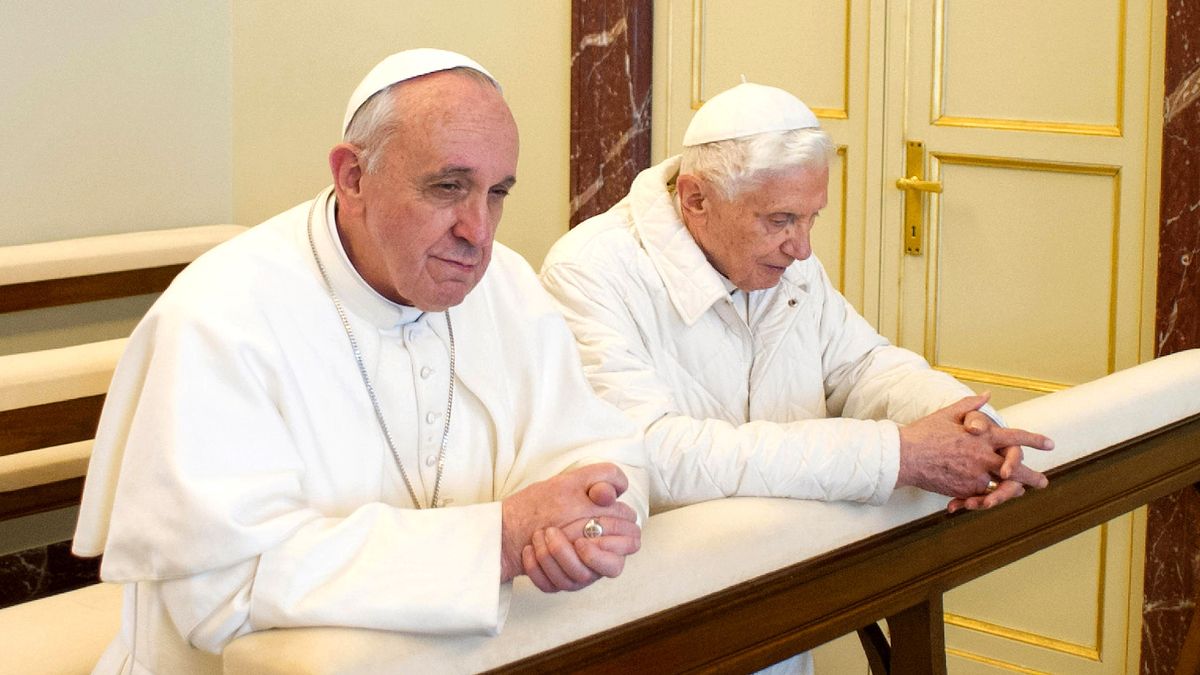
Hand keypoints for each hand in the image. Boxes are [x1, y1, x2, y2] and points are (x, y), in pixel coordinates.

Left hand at [500, 463, 637, 582]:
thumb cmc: (547, 500)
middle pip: (608, 569)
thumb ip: (602, 477)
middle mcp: (600, 556)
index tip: (583, 536)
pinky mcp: (558, 583)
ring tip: (537, 536)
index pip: (631, 544)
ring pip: (576, 579)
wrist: (510, 521)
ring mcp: (580, 573)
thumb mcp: (573, 481)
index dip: (610, 544)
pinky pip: (552, 585)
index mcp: (611, 532)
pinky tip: (529, 550)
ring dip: (552, 556)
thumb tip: (617, 489)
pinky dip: (537, 568)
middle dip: (576, 553)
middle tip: (552, 532)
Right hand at [896, 394, 1053, 511]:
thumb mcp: (948, 413)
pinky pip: (982, 496)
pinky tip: (992, 498)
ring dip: (1013, 490)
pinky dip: (986, 497)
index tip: (1049, 444)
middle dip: (1032, 476)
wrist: (905, 456)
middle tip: (1043, 482)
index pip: (1015, 438)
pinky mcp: (964, 490)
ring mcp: (975, 476)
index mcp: (983, 437)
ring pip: (1002, 486)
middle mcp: (983, 457)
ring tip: (1020, 492)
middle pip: (1016, 469)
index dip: (1034, 440)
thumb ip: (971, 405)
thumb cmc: (924, 433)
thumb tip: (987, 394)